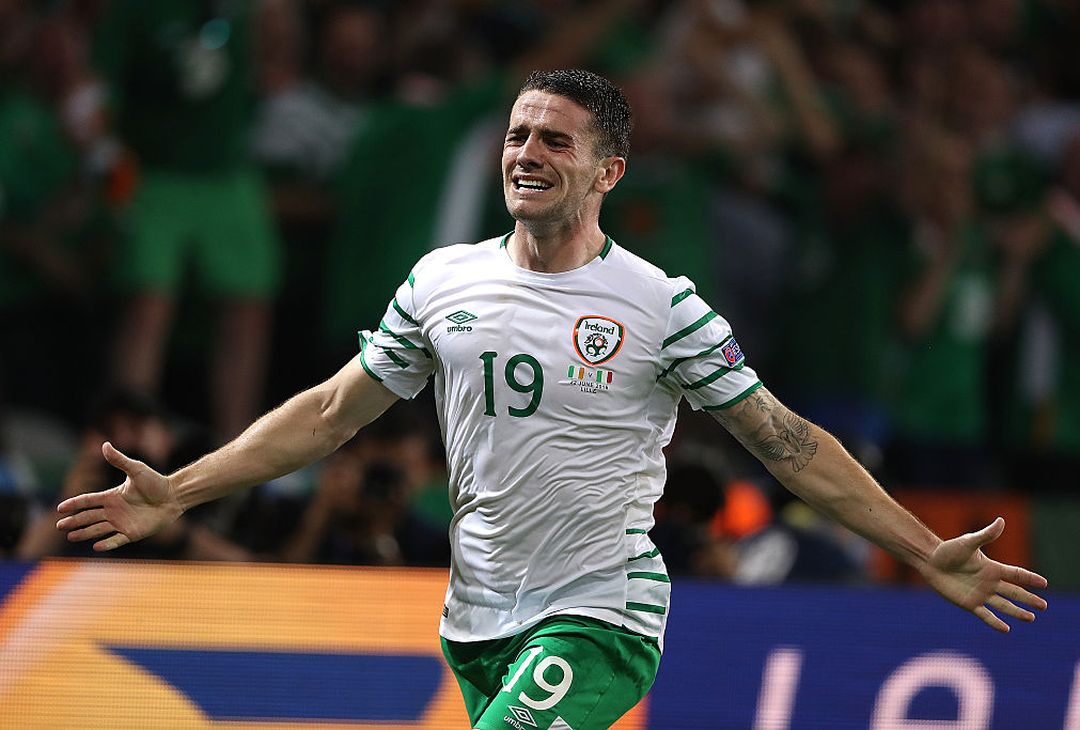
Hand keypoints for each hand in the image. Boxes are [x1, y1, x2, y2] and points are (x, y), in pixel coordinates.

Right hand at [55, 441, 183, 551]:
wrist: (174, 496)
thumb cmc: (156, 482)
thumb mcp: (136, 469)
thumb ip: (120, 460)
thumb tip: (104, 444)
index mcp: (112, 496)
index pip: (88, 500)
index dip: (75, 504)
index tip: (60, 508)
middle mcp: (114, 511)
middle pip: (89, 517)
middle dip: (74, 521)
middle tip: (60, 525)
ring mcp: (122, 523)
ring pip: (98, 529)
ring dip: (85, 533)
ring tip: (71, 537)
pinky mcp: (132, 533)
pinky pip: (116, 540)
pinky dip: (106, 543)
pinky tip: (96, 547)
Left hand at [920, 517, 1047, 631]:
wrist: (930, 561)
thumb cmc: (948, 550)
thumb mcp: (968, 542)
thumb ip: (986, 535)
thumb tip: (1002, 520)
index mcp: (992, 568)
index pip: (1016, 574)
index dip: (1030, 578)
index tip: (1044, 583)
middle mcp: (989, 582)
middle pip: (1014, 592)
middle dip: (1029, 599)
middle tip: (1044, 605)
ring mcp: (980, 594)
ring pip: (1004, 605)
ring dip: (1017, 612)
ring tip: (1031, 618)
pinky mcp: (969, 603)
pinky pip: (985, 615)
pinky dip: (995, 622)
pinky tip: (1006, 629)